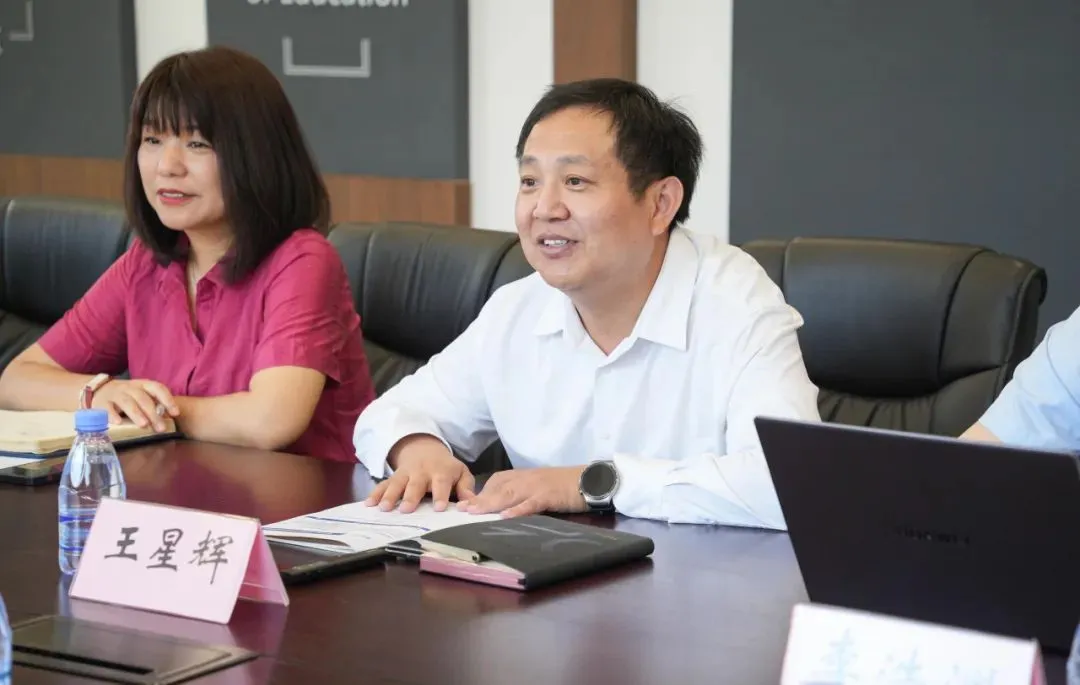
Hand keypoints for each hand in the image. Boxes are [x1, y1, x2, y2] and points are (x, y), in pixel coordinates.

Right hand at [92, 379, 178, 431]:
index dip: (167, 400)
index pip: (158, 388)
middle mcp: (130, 387)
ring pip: (127, 402)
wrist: (98, 390)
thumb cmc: (126, 396)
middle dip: (153, 413)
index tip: (175, 413)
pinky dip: (112, 414)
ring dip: (136, 413)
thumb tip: (169, 418)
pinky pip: (107, 408)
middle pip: (143, 399)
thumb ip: (153, 404)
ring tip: (144, 425)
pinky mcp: (101, 402)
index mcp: (143, 385)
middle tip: (161, 428)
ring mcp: (115, 394)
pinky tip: (118, 423)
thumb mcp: (140, 395)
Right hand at [365, 435, 474, 512]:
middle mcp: (421, 472)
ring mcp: (405, 474)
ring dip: (389, 495)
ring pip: (396, 484)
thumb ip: (466, 489)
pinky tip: (368, 504)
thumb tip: (471, 506)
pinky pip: (382, 484)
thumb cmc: (446, 468)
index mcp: (441, 472)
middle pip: (415, 484)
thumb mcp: (461, 473)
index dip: (440, 495)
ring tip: (383, 508)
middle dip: (410, 496)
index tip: (439, 508)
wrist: (424, 449)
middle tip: (406, 510)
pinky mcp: (393, 477)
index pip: (441, 483)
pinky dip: (375, 493)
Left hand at [457, 466, 586, 517]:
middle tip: (459, 510)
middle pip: (497, 489)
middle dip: (478, 500)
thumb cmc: (566, 486)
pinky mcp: (550, 495)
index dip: (479, 494)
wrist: (592, 479)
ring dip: (490, 504)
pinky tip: (506, 517)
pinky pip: (531, 503)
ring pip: (509, 494)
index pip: (496, 483)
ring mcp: (537, 486)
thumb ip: (523, 495)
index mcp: (523, 476)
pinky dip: (518, 510)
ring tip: (473, 513)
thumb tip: (503, 509)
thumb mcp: (540, 488)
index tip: (463, 505)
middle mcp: (526, 478)